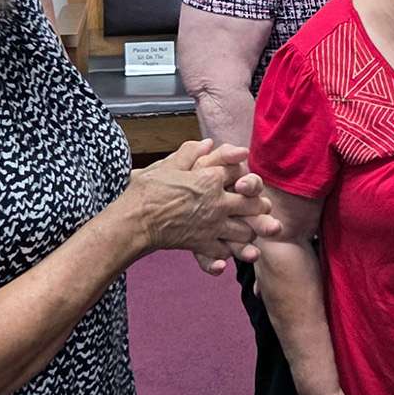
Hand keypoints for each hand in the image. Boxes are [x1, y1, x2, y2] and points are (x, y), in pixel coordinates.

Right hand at [130, 140, 280, 263]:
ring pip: (245, 232)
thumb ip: (190, 153)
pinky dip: (226, 251)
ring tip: (244, 230)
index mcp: (209, 178)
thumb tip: (208, 143)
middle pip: (253, 205)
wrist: (134, 220)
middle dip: (259, 207)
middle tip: (259, 209)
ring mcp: (212, 225)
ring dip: (248, 232)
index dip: (244, 174)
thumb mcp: (168, 165)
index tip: (243, 178)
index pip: (239, 172)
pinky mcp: (203, 244)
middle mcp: (217, 202)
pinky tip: (224, 248)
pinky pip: (224, 251)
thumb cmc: (147, 190)